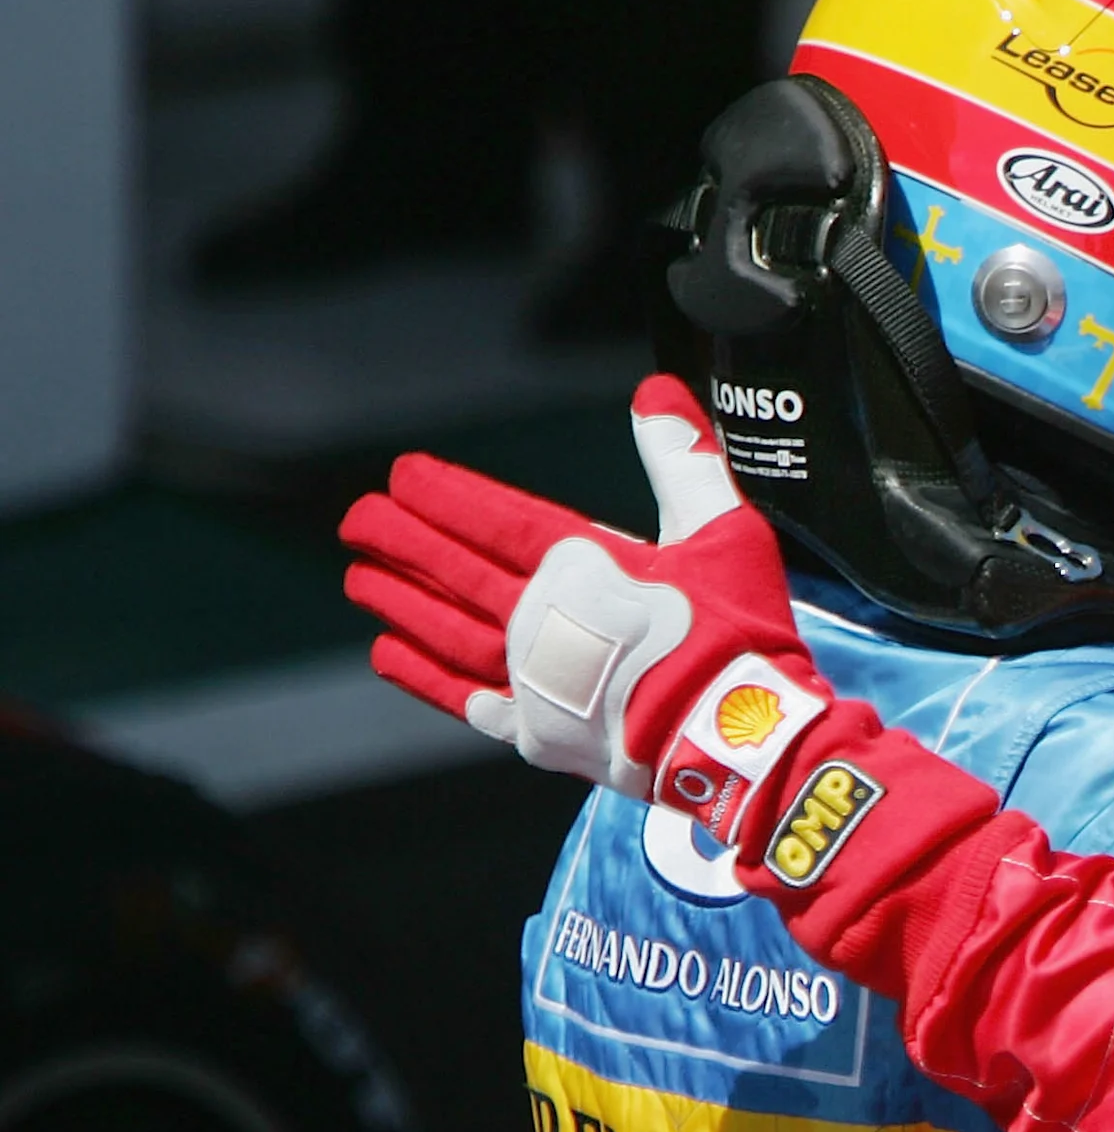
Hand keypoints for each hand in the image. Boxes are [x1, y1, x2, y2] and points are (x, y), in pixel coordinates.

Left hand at [342, 376, 835, 843]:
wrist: (736, 736)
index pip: (493, 518)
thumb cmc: (733, 635)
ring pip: (445, 629)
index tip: (403, 477)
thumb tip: (657, 395)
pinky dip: (423, 677)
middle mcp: (537, 618)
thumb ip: (682, 461)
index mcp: (578, 565)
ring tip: (360, 579)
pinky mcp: (537, 731)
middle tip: (359, 521)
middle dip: (402, 540)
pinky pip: (463, 699)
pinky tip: (389, 656)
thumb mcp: (722, 531)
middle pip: (455, 569)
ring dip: (400, 600)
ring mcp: (530, 677)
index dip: (444, 495)